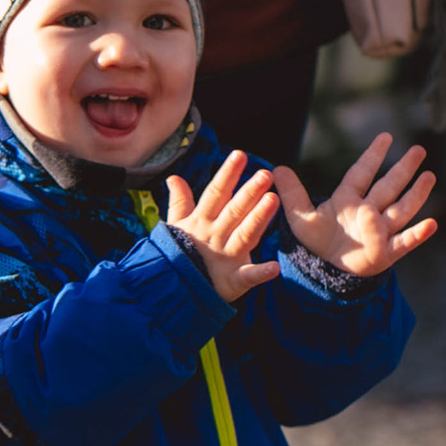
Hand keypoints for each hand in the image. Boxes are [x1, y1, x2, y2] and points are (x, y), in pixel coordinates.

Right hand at [164, 150, 282, 301]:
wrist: (170, 290)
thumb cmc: (178, 253)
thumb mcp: (176, 225)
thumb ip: (179, 201)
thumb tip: (173, 176)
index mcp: (202, 221)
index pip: (216, 193)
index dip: (227, 174)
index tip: (240, 155)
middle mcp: (215, 236)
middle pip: (234, 210)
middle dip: (249, 192)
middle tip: (265, 174)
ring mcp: (224, 258)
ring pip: (244, 235)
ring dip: (258, 219)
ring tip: (273, 200)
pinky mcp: (232, 281)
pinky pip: (248, 276)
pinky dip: (260, 273)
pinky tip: (275, 266)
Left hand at [272, 134, 437, 278]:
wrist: (321, 272)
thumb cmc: (313, 243)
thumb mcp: (299, 216)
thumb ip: (292, 193)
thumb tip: (275, 168)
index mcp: (347, 200)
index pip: (362, 172)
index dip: (373, 155)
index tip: (386, 136)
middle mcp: (367, 212)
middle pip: (388, 186)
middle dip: (403, 168)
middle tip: (419, 149)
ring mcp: (379, 231)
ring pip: (401, 209)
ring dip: (416, 194)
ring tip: (430, 175)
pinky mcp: (385, 253)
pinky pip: (404, 242)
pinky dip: (418, 234)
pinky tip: (432, 223)